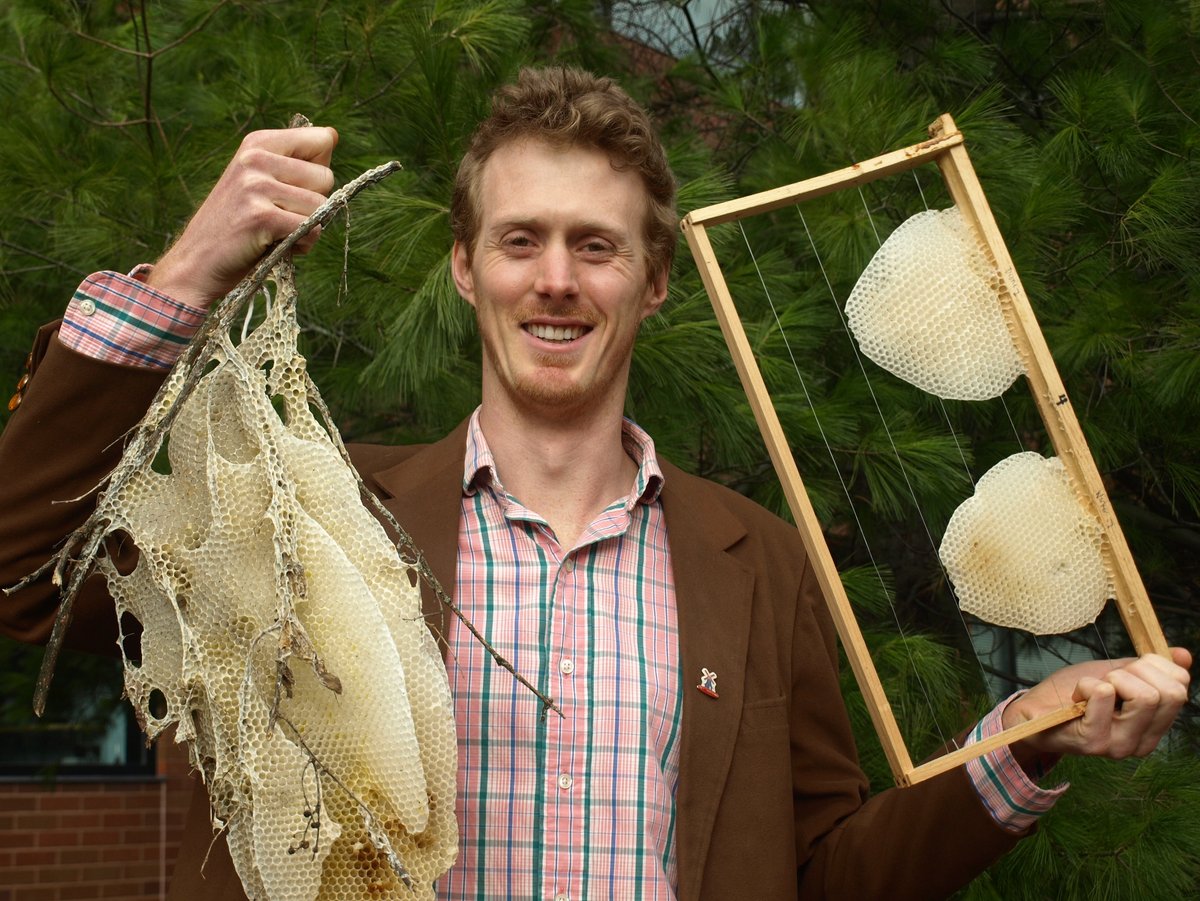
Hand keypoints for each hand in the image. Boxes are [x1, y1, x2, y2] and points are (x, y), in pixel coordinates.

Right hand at [146, 126, 338, 308]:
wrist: (196, 263)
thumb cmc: (237, 225)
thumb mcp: (259, 181)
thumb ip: (296, 161)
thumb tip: (334, 135)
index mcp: (257, 143)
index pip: (322, 140)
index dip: (318, 171)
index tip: (292, 187)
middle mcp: (255, 158)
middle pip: (326, 177)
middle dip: (313, 204)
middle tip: (279, 216)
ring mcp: (256, 185)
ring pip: (321, 206)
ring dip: (307, 228)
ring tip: (276, 232)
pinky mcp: (261, 216)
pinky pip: (312, 229)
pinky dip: (302, 245)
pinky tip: (277, 246)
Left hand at [1006, 647, 1190, 760]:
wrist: (1032, 714)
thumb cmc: (1072, 695)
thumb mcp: (1115, 675)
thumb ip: (1148, 669)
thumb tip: (1184, 655)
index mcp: (1153, 727)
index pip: (1181, 689)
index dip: (1156, 666)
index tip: (1129, 668)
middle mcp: (1143, 742)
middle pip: (1171, 693)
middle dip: (1137, 670)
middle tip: (1109, 677)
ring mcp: (1120, 745)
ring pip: (1145, 696)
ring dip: (1114, 678)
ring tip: (1093, 687)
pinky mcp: (1094, 741)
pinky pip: (1105, 694)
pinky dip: (1087, 683)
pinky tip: (1076, 696)